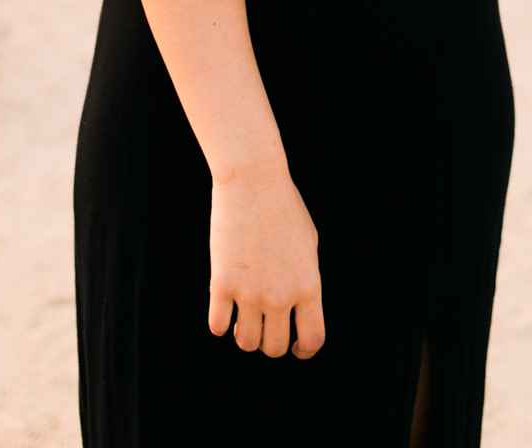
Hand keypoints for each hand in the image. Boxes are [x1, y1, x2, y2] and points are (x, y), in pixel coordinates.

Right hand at [209, 161, 324, 359]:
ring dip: (245, 335)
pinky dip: (220, 323)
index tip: (296, 348)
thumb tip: (298, 308)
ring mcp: (251, 293)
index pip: (312, 339)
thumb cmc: (284, 207)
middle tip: (264, 327)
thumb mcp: (309, 244)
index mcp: (309, 285)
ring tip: (243, 319)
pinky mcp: (222, 284)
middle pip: (275, 347)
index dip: (304, 350)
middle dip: (271, 342)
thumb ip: (306, 280)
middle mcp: (281, 296)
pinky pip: (218, 326)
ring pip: (246, 343)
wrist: (254, 180)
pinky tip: (223, 308)